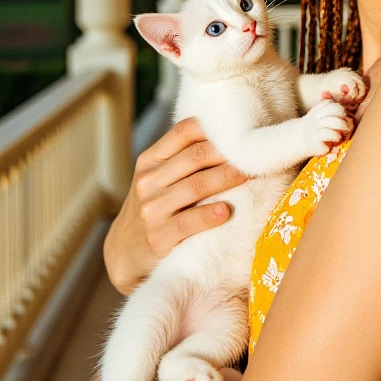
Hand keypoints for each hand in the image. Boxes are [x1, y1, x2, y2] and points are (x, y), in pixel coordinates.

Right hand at [104, 117, 249, 295]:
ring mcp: (151, 210)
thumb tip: (230, 135)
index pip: (183, 132)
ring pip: (195, 187)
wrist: (124, 253)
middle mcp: (148, 181)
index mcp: (150, 160)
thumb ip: (183, 157)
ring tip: (250, 174)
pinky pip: (187, 223)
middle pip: (194, 157)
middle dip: (228, 152)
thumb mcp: (158, 178)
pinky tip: (226, 211)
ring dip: (226, 178)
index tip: (242, 128)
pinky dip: (208, 215)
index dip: (214, 127)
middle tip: (255, 151)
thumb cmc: (154, 208)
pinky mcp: (157, 238)